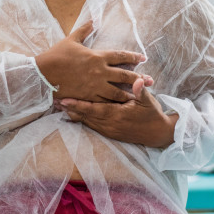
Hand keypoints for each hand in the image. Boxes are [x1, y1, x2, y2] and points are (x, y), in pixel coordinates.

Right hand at [35, 21, 151, 102]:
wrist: (44, 73)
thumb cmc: (57, 55)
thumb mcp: (71, 39)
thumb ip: (84, 29)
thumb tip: (93, 19)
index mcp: (97, 56)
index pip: (120, 56)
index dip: (133, 57)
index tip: (143, 58)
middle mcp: (100, 71)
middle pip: (124, 75)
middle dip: (139, 78)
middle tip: (151, 80)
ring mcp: (95, 86)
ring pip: (118, 91)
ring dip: (130, 94)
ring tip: (140, 97)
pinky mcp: (88, 96)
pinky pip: (105, 101)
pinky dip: (114, 104)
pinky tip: (121, 107)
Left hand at [58, 78, 177, 147]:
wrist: (157, 134)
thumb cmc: (152, 114)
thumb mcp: (148, 101)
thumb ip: (140, 90)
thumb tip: (137, 80)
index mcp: (118, 115)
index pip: (94, 109)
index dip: (79, 104)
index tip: (66, 99)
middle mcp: (110, 124)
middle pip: (85, 116)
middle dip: (70, 108)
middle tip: (55, 101)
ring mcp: (109, 130)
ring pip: (86, 121)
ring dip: (73, 114)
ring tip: (59, 106)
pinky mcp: (109, 133)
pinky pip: (91, 125)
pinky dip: (81, 119)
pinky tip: (71, 114)